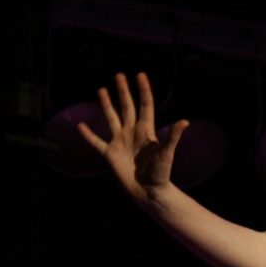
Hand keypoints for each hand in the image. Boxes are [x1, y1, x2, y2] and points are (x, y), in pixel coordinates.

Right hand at [77, 72, 188, 203]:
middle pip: (127, 107)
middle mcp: (132, 132)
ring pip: (111, 118)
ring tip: (101, 89)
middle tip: (119, 75)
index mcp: (146, 130)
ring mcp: (120, 142)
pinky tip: (80, 126)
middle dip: (123, 91)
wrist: (148, 191)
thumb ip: (173, 137)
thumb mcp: (167, 153)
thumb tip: (185, 121)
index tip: (140, 75)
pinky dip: (88, 135)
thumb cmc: (161, 173)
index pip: (144, 105)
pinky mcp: (110, 154)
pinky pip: (96, 142)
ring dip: (106, 104)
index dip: (143, 90)